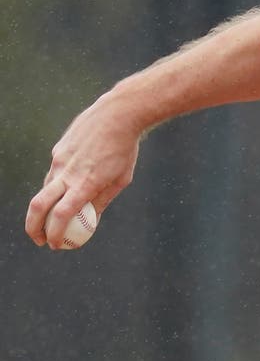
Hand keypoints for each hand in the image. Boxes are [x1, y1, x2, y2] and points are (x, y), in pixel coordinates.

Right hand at [26, 94, 141, 248]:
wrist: (117, 115)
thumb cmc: (124, 150)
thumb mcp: (120, 180)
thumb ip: (102, 200)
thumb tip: (90, 221)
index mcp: (85, 183)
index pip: (61, 215)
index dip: (55, 233)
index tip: (55, 245)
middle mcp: (68, 172)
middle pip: (39, 205)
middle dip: (33, 227)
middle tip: (39, 239)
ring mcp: (60, 160)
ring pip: (46, 188)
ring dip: (47, 206)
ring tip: (56, 215)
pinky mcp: (58, 150)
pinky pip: (54, 172)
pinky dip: (58, 184)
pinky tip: (71, 181)